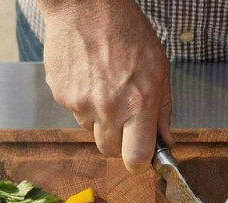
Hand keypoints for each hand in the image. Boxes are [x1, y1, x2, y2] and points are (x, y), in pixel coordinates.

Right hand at [40, 0, 171, 172]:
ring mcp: (82, 104)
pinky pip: (75, 113)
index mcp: (140, 103)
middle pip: (109, 151)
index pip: (136, 158)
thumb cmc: (126, 31)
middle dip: (118, 142)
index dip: (138, 162)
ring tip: (104, 87)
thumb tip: (165, 141)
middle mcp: (109, 108)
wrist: (85, 6)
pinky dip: (82, 102)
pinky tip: (89, 77)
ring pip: (91, 132)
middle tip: (123, 118)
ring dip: (99, 120)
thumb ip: (162, 110)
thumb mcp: (158, 68)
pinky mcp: (62, 96)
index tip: (140, 158)